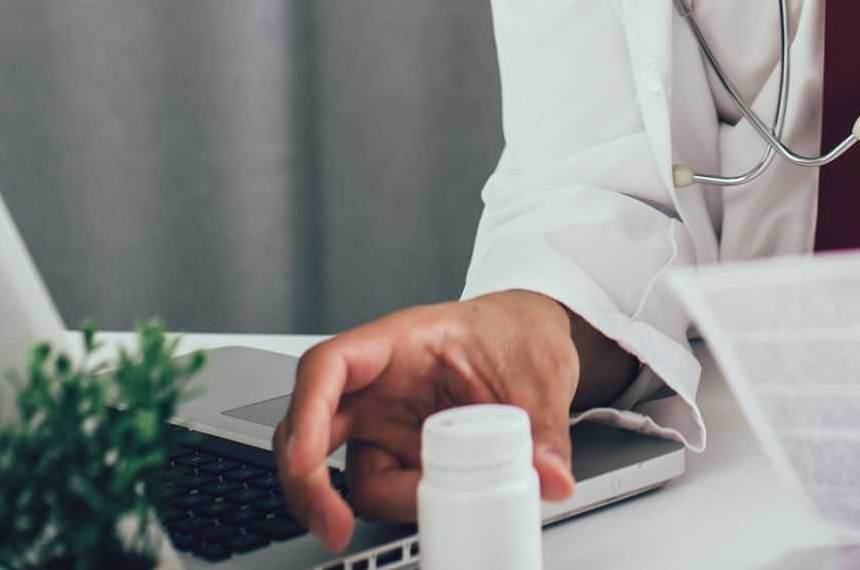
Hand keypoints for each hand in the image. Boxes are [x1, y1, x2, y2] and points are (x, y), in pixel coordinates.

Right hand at [271, 290, 582, 549]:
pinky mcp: (394, 449)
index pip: (329, 366)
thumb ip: (545, 430)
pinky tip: (425, 509)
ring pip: (338, 465)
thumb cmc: (518, 334)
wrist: (529, 340)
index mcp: (401, 341)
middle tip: (332, 524)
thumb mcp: (540, 376)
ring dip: (357, 502)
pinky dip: (390, 506)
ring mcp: (381, 418)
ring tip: (422, 510)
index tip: (307, 458)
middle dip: (308, 479)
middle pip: (310, 425)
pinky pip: (373, 484)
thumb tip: (551, 477)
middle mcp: (378, 381)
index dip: (307, 412)